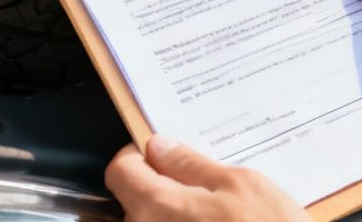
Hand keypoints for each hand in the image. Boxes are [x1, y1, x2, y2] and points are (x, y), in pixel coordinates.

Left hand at [105, 135, 305, 221]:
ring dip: (176, 215)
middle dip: (162, 187)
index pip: (120, 170)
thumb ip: (192, 165)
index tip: (162, 154)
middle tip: (204, 188)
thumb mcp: (240, 185)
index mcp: (156, 207)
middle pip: (134, 200)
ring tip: (218, 217)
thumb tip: (160, 147)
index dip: (139, 155)